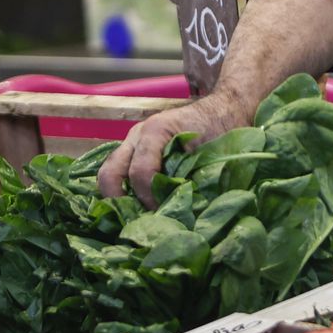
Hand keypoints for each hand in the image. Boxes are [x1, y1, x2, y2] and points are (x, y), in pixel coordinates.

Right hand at [97, 89, 254, 204]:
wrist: (223, 108)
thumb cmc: (220, 129)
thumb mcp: (213, 153)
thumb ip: (196, 180)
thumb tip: (185, 216)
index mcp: (156, 131)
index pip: (140, 173)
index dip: (150, 200)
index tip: (165, 215)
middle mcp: (138, 135)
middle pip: (110, 174)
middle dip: (121, 203)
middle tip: (140, 223)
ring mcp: (133, 142)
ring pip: (110, 174)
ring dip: (121, 199)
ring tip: (139, 218)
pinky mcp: (136, 151)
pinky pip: (120, 173)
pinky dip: (126, 193)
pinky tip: (143, 208)